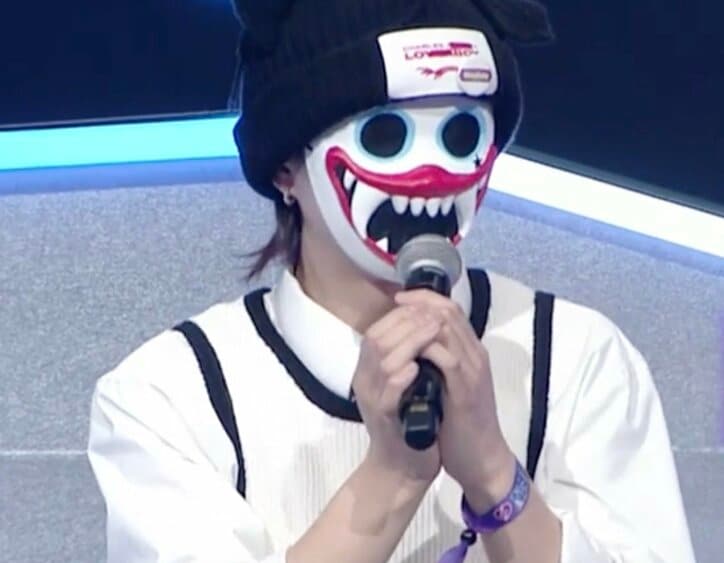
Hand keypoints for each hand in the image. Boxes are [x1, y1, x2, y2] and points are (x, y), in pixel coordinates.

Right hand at [352, 304, 442, 485]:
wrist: (402, 469)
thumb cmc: (408, 423)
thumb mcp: (404, 385)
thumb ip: (405, 358)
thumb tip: (422, 324)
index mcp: (368, 370)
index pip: (377, 330)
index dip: (401, 315)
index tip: (427, 308)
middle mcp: (364, 381)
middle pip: (377, 338)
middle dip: (408, 322)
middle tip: (434, 315)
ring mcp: (371, 400)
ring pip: (382, 361)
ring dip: (410, 342)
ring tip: (433, 331)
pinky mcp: (383, 420)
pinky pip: (387, 394)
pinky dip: (400, 377)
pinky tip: (416, 367)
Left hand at [394, 290, 514, 506]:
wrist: (481, 458)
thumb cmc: (461, 423)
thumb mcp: (449, 385)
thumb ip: (438, 363)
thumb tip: (414, 344)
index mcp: (471, 352)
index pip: (450, 310)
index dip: (424, 298)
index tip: (400, 298)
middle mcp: (476, 355)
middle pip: (449, 311)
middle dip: (419, 303)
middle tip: (396, 302)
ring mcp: (473, 371)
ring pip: (448, 329)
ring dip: (419, 322)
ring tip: (397, 323)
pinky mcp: (467, 390)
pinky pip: (446, 359)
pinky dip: (426, 350)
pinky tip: (407, 352)